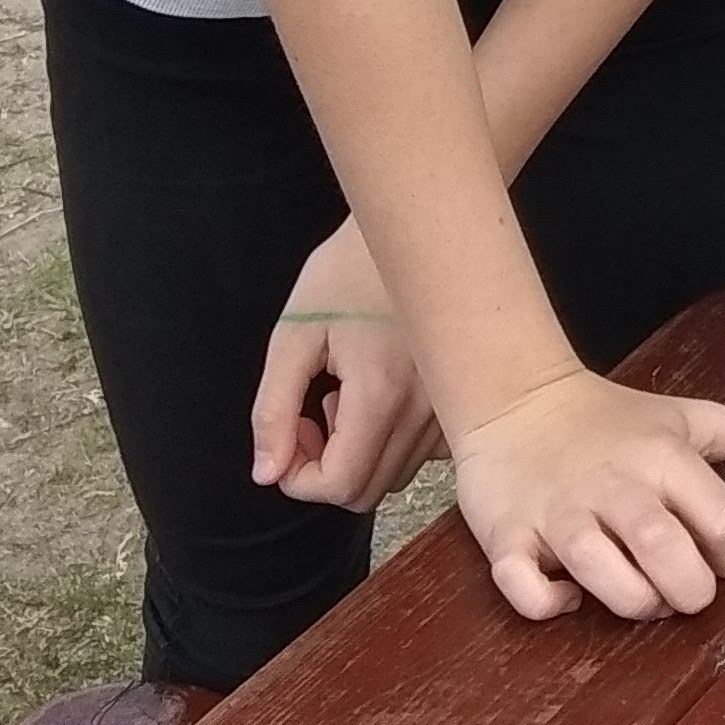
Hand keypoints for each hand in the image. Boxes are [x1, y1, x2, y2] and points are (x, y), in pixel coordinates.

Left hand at [251, 221, 440, 510]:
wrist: (412, 232)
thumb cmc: (347, 272)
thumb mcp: (294, 335)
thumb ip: (273, 410)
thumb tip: (267, 474)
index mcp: (380, 395)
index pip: (338, 485)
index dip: (298, 476)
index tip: (289, 429)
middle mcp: (424, 412)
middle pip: (366, 491)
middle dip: (324, 467)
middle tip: (310, 411)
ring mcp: (447, 408)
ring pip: (394, 476)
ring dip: (357, 455)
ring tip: (345, 395)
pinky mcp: (457, 401)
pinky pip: (423, 454)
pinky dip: (392, 444)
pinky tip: (378, 397)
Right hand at [447, 368, 724, 624]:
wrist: (517, 400)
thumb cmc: (615, 420)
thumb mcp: (695, 418)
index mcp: (665, 458)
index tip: (722, 557)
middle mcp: (615, 486)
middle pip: (668, 556)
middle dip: (690, 593)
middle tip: (685, 589)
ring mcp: (558, 514)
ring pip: (606, 580)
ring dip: (633, 603)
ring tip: (639, 594)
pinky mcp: (506, 536)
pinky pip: (526, 591)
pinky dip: (549, 604)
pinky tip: (566, 595)